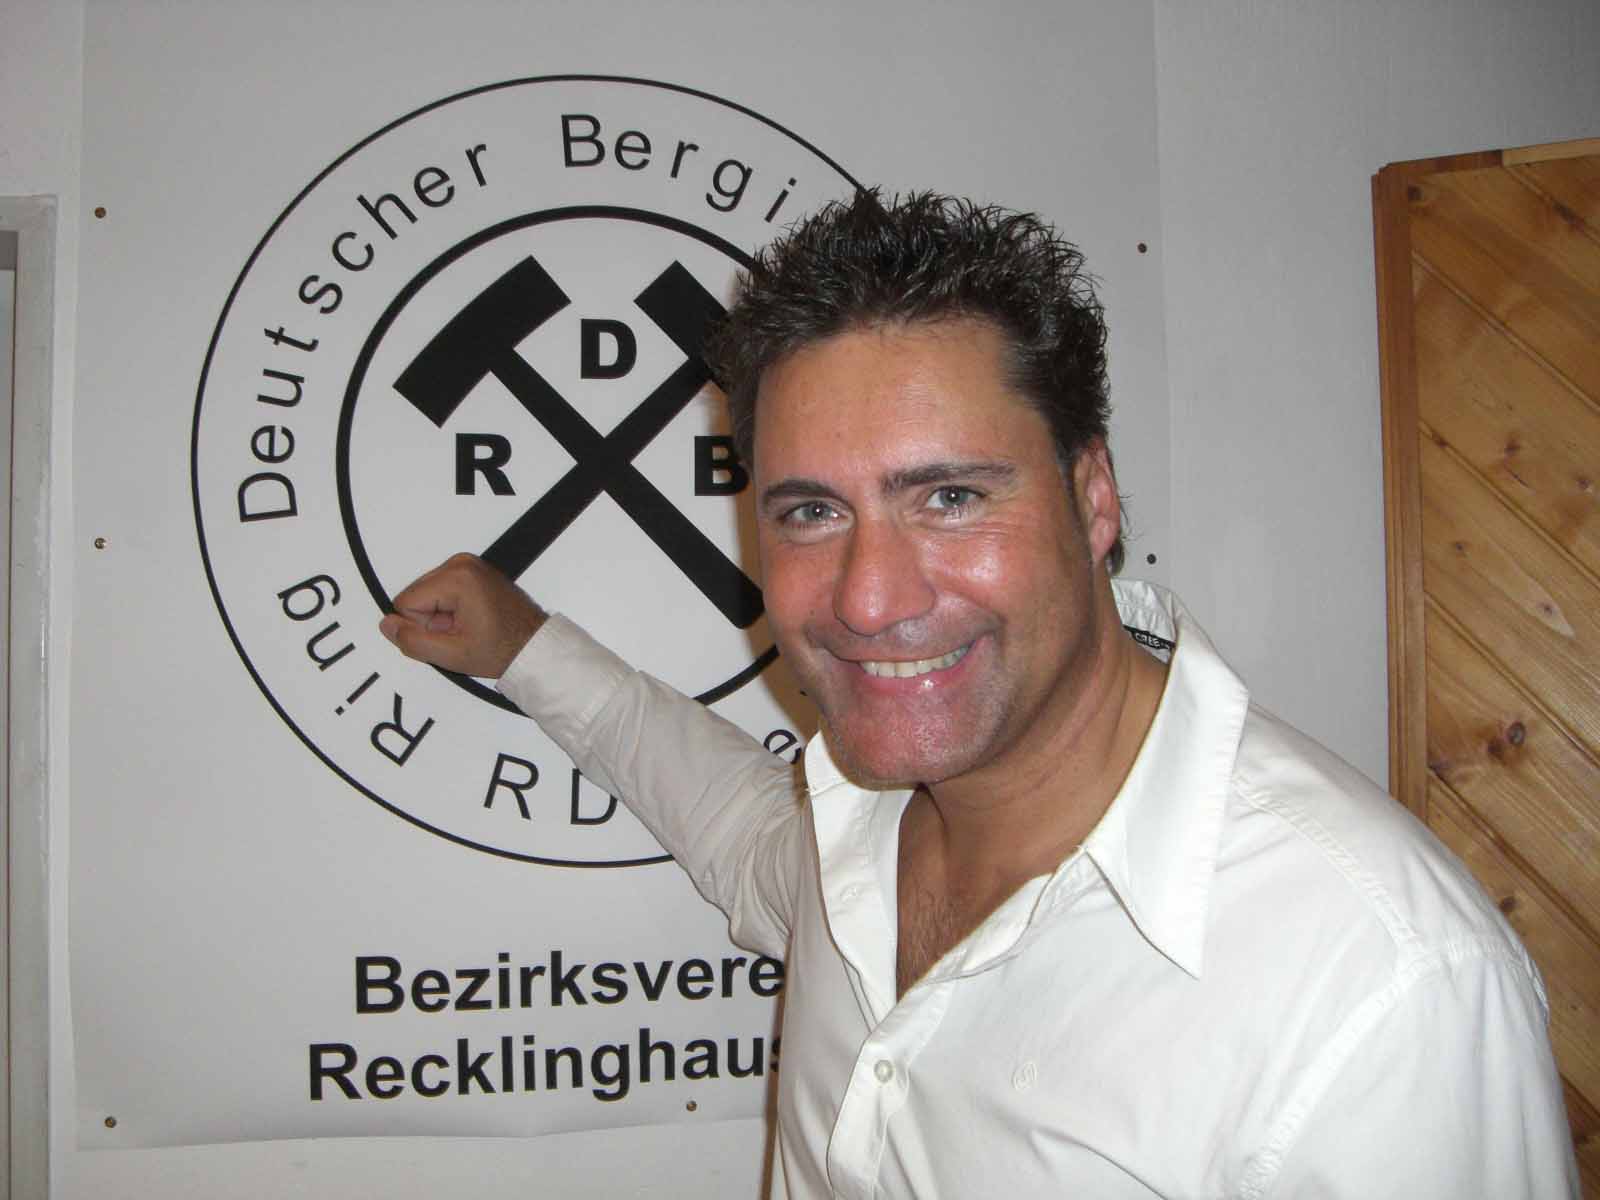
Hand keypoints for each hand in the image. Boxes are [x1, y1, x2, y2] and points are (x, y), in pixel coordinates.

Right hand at [378, 553, 545, 677]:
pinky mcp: (471, 571)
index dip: (420, 628)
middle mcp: (461, 564)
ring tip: (468, 628)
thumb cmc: (504, 648)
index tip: (448, 636)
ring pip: (427, 595)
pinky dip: (451, 610)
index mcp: (457, 577)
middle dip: (432, 621)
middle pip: (415, 596)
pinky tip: (471, 620)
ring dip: (441, 617)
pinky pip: (442, 591)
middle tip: (460, 634)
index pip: (405, 603)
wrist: (533, 646)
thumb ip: (413, 641)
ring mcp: (468, 565)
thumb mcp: (452, 655)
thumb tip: (388, 625)